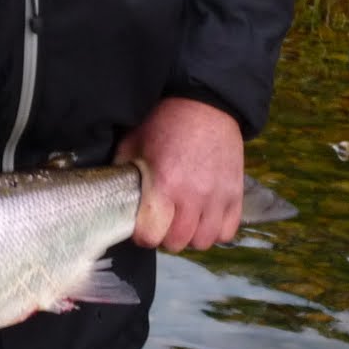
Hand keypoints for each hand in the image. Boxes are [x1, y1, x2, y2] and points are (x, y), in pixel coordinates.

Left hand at [115, 96, 243, 252]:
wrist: (205, 106)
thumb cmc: (164, 124)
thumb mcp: (133, 144)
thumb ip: (123, 173)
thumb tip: (112, 195)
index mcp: (164, 185)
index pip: (151, 236)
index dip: (142, 235)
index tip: (141, 227)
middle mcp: (193, 196)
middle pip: (177, 243)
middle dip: (164, 237)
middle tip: (160, 223)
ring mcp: (218, 198)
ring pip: (203, 241)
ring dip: (189, 236)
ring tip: (182, 220)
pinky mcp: (235, 195)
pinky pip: (227, 233)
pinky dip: (214, 230)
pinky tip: (203, 217)